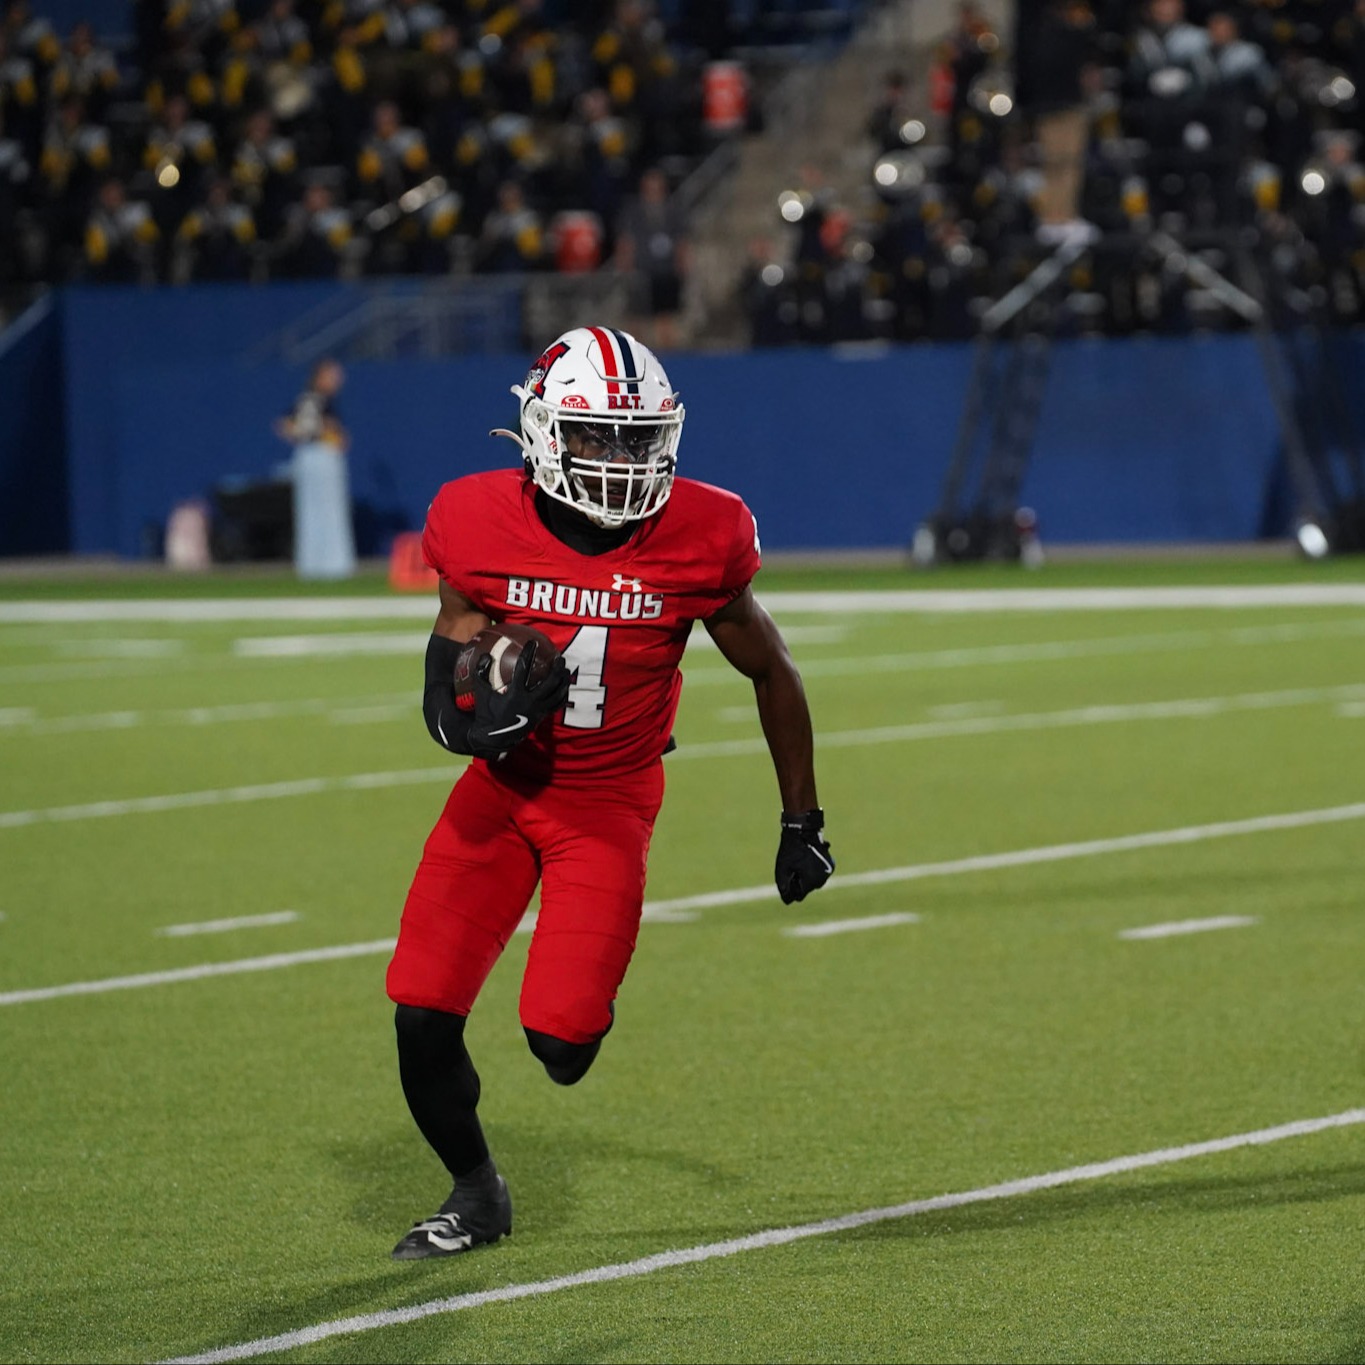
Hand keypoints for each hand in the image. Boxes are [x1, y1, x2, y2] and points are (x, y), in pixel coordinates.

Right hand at [467, 641, 570, 759]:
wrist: (494, 738)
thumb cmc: (487, 712)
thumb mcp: (481, 692)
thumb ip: (481, 673)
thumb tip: (485, 655)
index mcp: (515, 694)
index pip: (523, 669)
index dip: (528, 654)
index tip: (533, 643)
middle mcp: (529, 702)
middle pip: (549, 682)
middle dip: (556, 668)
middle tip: (560, 657)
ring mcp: (537, 710)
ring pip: (556, 694)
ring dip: (563, 681)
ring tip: (566, 669)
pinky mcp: (541, 717)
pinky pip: (557, 705)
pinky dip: (562, 695)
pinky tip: (565, 687)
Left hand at [775, 809, 833, 903]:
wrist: (804, 831)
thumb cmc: (791, 850)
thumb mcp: (782, 868)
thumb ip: (783, 886)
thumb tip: (787, 899)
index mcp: (811, 881)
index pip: (799, 896)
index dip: (791, 888)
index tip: (789, 876)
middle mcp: (822, 879)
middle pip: (808, 889)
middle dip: (800, 883)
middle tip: (794, 868)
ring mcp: (829, 872)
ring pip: (815, 882)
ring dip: (808, 877)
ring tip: (801, 864)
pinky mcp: (832, 865)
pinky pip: (821, 874)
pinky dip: (815, 871)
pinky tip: (808, 860)